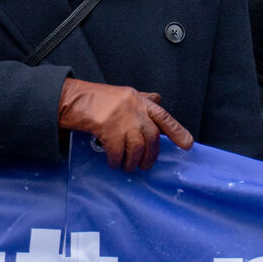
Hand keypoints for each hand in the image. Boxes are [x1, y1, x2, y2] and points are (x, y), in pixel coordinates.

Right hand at [57, 78, 193, 170]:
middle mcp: (134, 109)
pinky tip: (114, 163)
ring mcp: (122, 118)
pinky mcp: (108, 128)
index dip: (177, 131)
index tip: (188, 145)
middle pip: (152, 137)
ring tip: (128, 167)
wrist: (74, 99)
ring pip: (137, 147)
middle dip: (151, 155)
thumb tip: (158, 100)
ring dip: (133, 162)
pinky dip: (116, 160)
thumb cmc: (99, 98)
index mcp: (140, 101)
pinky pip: (118, 151)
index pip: (163, 117)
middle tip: (146, 165)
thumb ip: (142, 100)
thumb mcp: (125, 95)